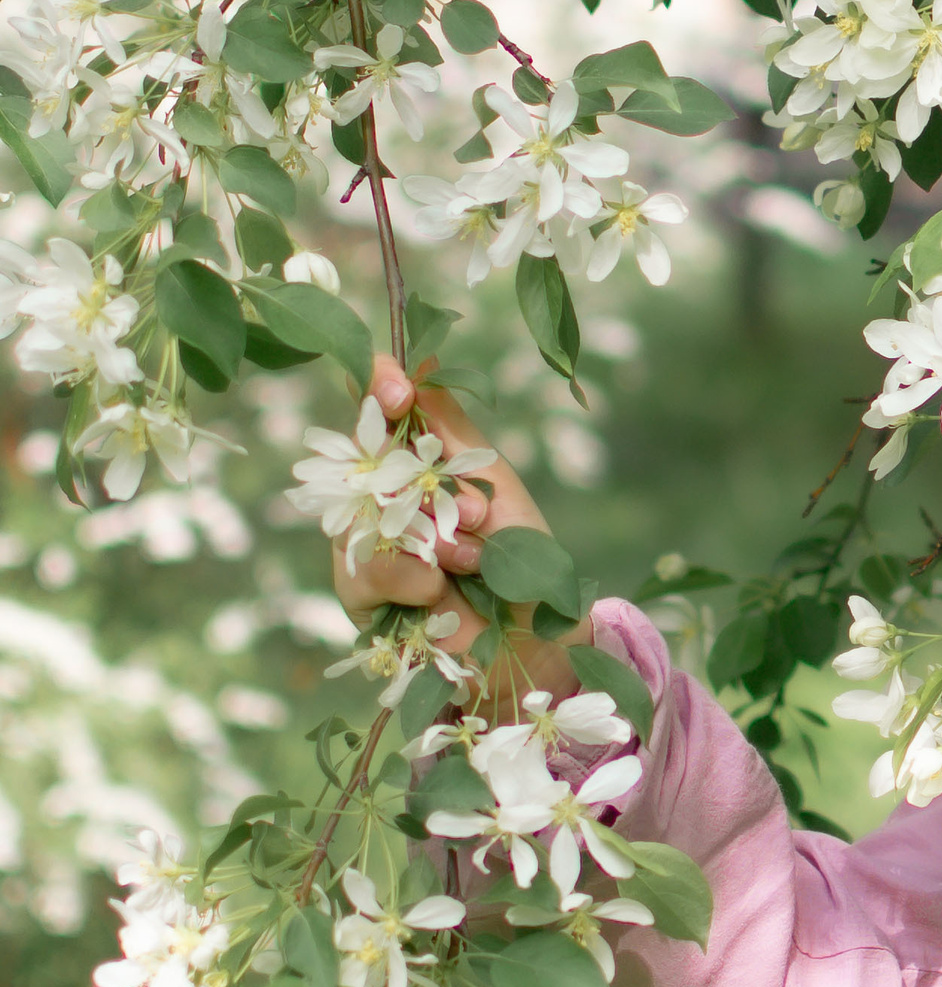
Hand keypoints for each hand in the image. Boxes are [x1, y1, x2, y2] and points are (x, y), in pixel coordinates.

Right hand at [329, 355, 583, 715]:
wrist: (537, 636)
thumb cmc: (521, 556)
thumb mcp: (493, 482)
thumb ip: (448, 424)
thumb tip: (425, 349)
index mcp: (413, 461)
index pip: (377, 408)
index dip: (377, 387)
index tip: (398, 387)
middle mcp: (379, 496)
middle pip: (359, 460)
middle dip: (422, 486)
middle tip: (478, 516)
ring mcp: (364, 544)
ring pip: (362, 518)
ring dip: (427, 538)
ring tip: (473, 560)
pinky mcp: (359, 595)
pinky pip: (364, 570)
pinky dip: (411, 576)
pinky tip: (442, 588)